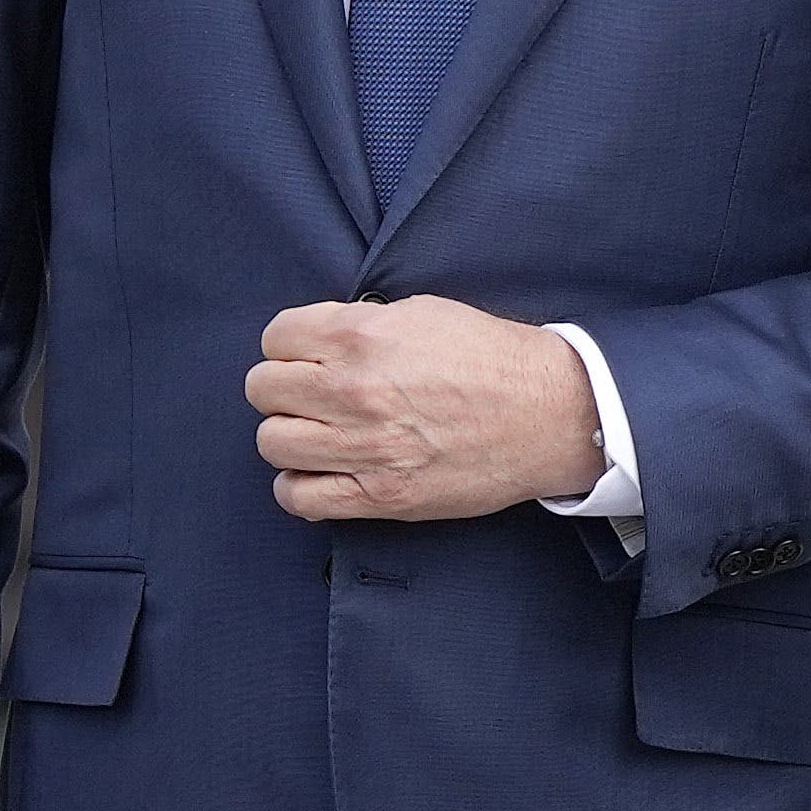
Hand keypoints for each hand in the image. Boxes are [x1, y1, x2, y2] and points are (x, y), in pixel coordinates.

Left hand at [248, 299, 606, 522]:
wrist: (548, 414)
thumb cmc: (490, 358)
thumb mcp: (421, 312)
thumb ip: (360, 323)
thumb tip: (318, 340)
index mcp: (361, 336)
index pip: (275, 337)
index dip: (289, 345)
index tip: (308, 355)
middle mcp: (354, 391)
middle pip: (263, 389)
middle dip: (283, 387)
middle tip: (311, 393)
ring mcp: (364, 448)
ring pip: (272, 442)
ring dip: (289, 435)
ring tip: (318, 432)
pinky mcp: (380, 496)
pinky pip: (299, 498)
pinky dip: (298, 487)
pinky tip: (321, 473)